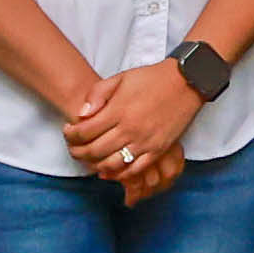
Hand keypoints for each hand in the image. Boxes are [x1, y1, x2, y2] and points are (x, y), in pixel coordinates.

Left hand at [67, 63, 200, 202]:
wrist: (185, 82)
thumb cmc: (151, 78)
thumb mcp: (121, 78)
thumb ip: (98, 94)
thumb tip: (81, 114)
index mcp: (118, 110)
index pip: (85, 131)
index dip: (71, 134)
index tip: (68, 131)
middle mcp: (130, 129)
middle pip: (95, 151)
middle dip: (78, 152)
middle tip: (73, 149)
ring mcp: (145, 142)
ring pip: (112, 164)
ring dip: (95, 165)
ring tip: (89, 160)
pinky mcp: (158, 150)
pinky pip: (134, 170)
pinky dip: (119, 174)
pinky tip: (110, 170)